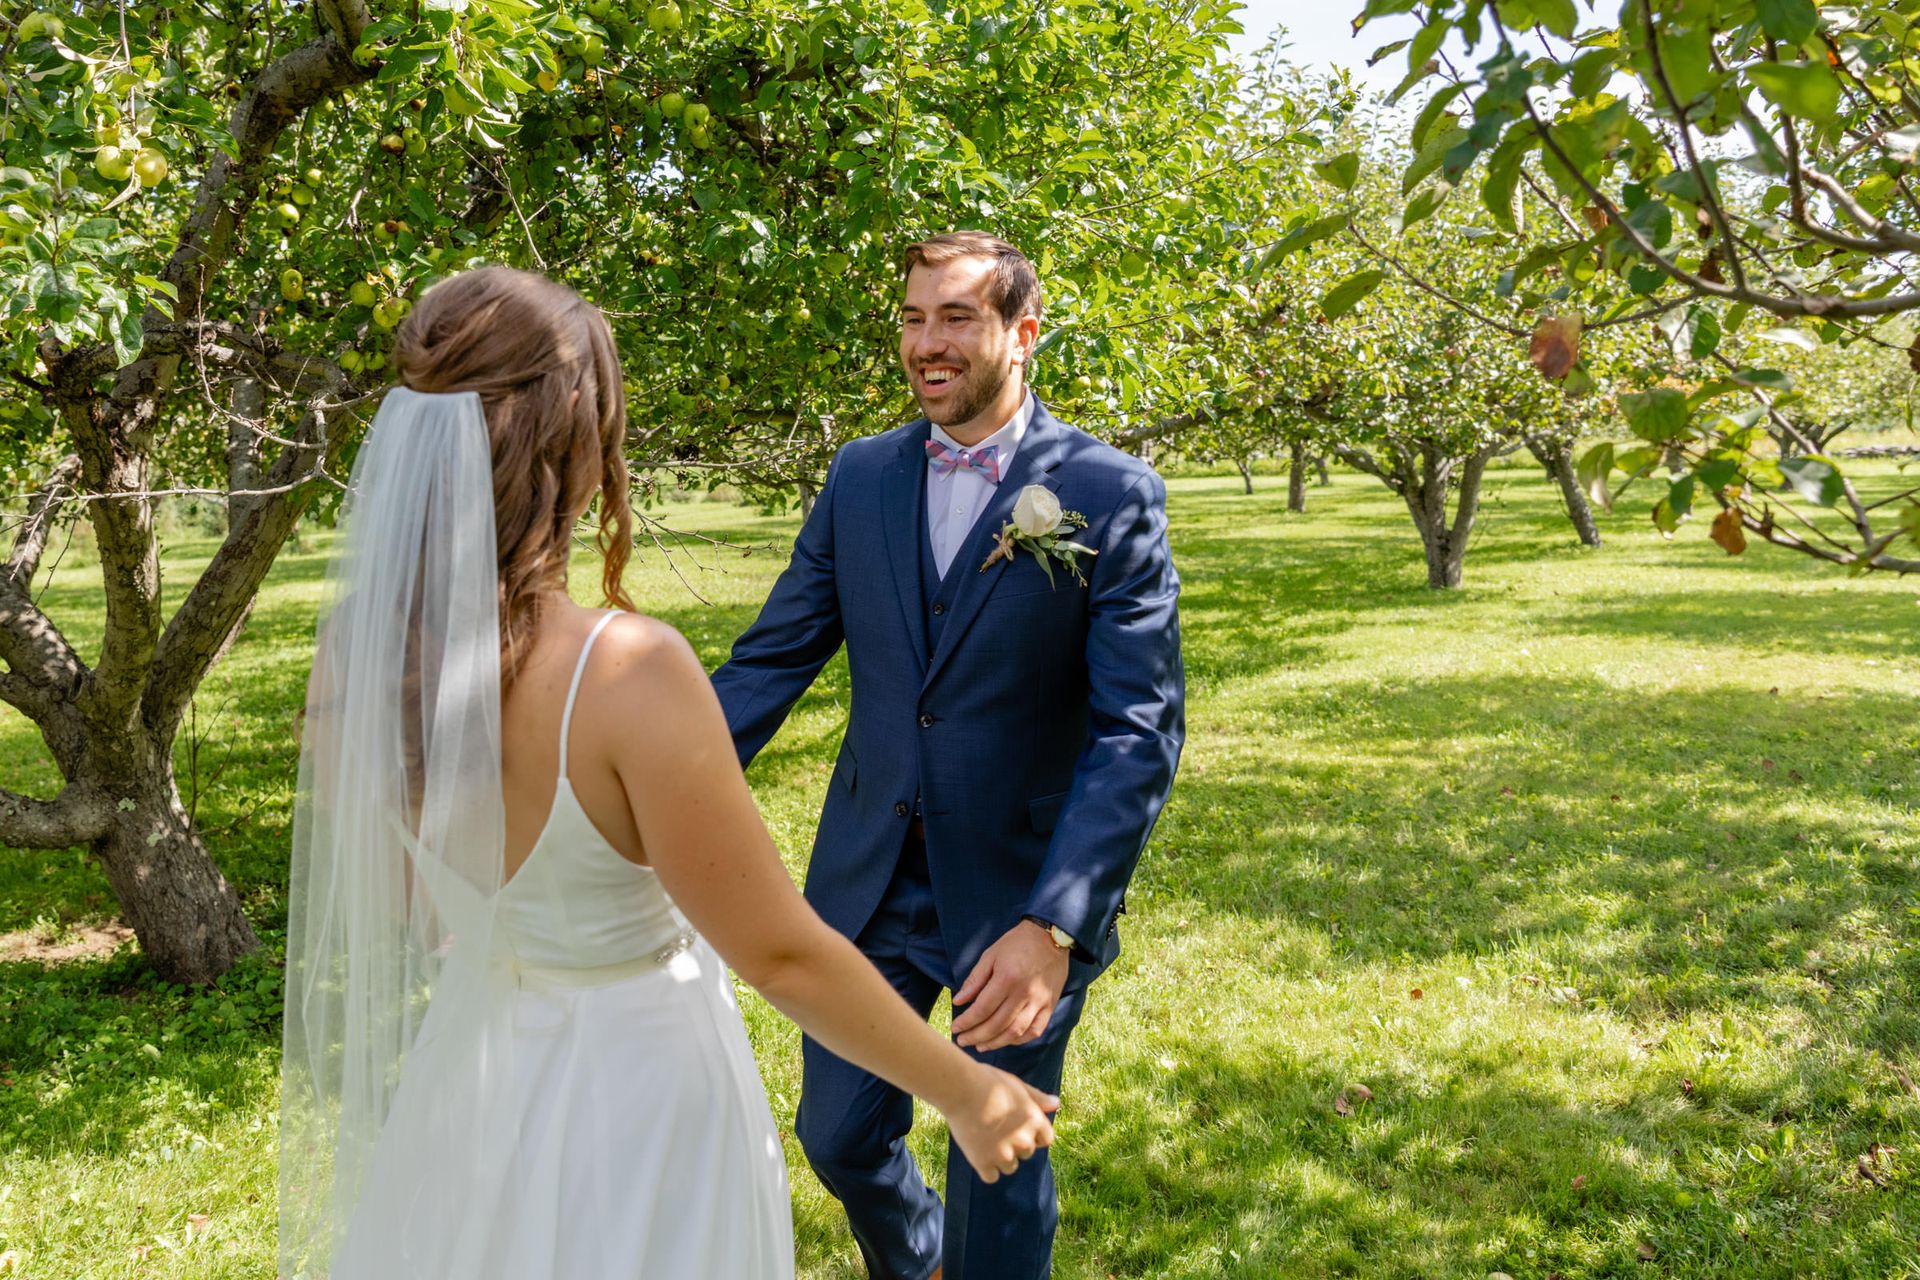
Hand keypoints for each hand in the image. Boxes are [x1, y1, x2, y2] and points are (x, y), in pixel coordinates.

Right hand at [943, 1063, 1058, 1183]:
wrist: (959, 1089)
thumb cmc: (988, 1082)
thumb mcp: (1017, 1086)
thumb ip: (1038, 1098)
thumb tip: (1056, 1104)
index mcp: (1034, 1120)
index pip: (1045, 1139)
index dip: (1033, 1134)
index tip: (1016, 1125)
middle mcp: (1023, 1140)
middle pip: (1026, 1152)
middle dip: (1015, 1143)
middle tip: (996, 1127)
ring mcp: (1003, 1153)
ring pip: (1010, 1166)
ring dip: (1001, 1158)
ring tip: (985, 1138)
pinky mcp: (983, 1163)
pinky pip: (991, 1176)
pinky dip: (985, 1167)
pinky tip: (977, 1150)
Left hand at [950, 919, 1068, 1050]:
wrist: (1051, 936)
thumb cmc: (1017, 943)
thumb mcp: (990, 955)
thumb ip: (975, 980)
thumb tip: (958, 1002)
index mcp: (1007, 978)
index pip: (982, 1009)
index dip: (966, 1022)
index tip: (955, 1028)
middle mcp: (1024, 993)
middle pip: (997, 1024)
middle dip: (976, 1036)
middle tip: (963, 1041)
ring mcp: (1039, 1001)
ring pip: (1015, 1032)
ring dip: (996, 1043)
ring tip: (980, 1046)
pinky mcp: (1050, 1005)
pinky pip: (1035, 1030)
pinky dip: (1019, 1039)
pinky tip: (1005, 1040)